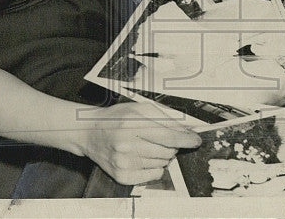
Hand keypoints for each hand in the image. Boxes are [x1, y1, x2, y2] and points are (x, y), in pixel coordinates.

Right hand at [78, 102, 200, 185]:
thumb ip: (164, 117)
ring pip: (163, 162)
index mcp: (132, 123)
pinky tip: (145, 157)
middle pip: (168, 150)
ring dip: (163, 155)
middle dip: (172, 145)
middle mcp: (127, 143)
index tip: (195, 141)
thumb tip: (185, 130)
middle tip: (162, 138)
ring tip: (149, 145)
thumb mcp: (140, 108)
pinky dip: (156, 167)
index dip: (186, 139)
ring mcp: (124, 162)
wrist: (89, 132)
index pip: (169, 136)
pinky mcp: (122, 175)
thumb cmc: (116, 118)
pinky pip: (154, 174)